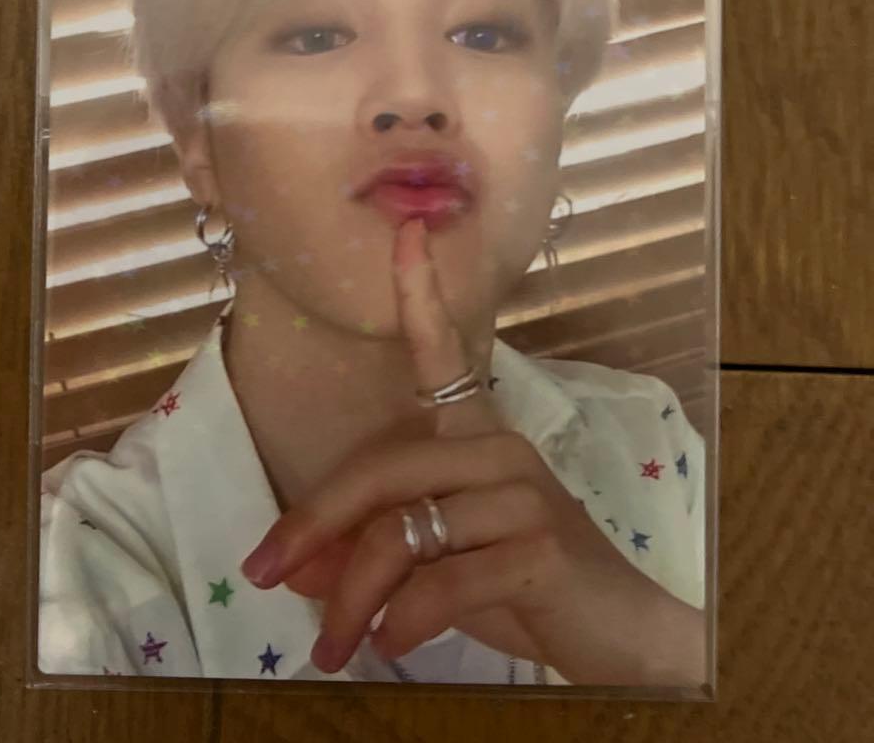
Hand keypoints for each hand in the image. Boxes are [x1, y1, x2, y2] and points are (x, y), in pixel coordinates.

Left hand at [240, 218, 704, 686]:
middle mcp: (498, 446)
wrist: (615, 633)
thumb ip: (369, 550)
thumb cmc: (516, 582)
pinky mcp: (539, 544)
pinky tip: (393, 644)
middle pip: (382, 469)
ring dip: (353, 598)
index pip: (445, 354)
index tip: (407, 232)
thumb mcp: (431, 561)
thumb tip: (296, 565)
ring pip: (402, 532)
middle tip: (263, 574)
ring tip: (333, 646)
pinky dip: (403, 620)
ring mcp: (522, 491)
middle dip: (312, 523)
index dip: (423, 294)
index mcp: (475, 434)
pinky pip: (441, 578)